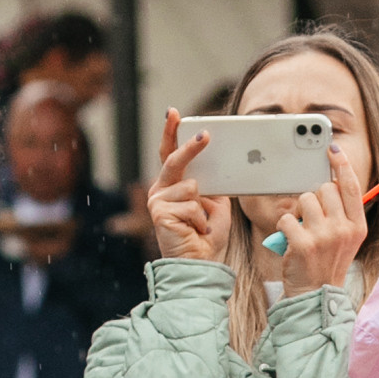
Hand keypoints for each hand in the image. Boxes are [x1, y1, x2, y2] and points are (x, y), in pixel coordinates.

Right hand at [148, 111, 228, 261]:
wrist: (202, 264)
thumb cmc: (208, 235)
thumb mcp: (217, 203)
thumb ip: (214, 183)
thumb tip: (221, 163)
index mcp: (173, 185)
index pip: (170, 154)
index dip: (171, 133)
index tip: (174, 114)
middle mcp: (161, 190)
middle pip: (174, 161)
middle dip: (190, 147)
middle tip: (205, 135)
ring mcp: (158, 202)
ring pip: (190, 186)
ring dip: (204, 207)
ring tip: (200, 224)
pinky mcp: (159, 214)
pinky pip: (191, 205)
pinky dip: (201, 219)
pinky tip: (195, 231)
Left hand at [271, 151, 367, 292]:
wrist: (315, 295)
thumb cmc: (327, 262)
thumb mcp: (345, 239)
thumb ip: (343, 212)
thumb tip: (332, 181)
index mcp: (357, 226)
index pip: (351, 186)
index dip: (341, 164)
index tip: (332, 148)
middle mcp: (344, 229)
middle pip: (324, 189)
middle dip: (314, 199)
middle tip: (313, 221)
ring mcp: (324, 237)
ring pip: (304, 200)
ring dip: (298, 213)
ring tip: (302, 232)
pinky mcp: (303, 244)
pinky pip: (287, 218)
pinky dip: (284, 228)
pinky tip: (291, 242)